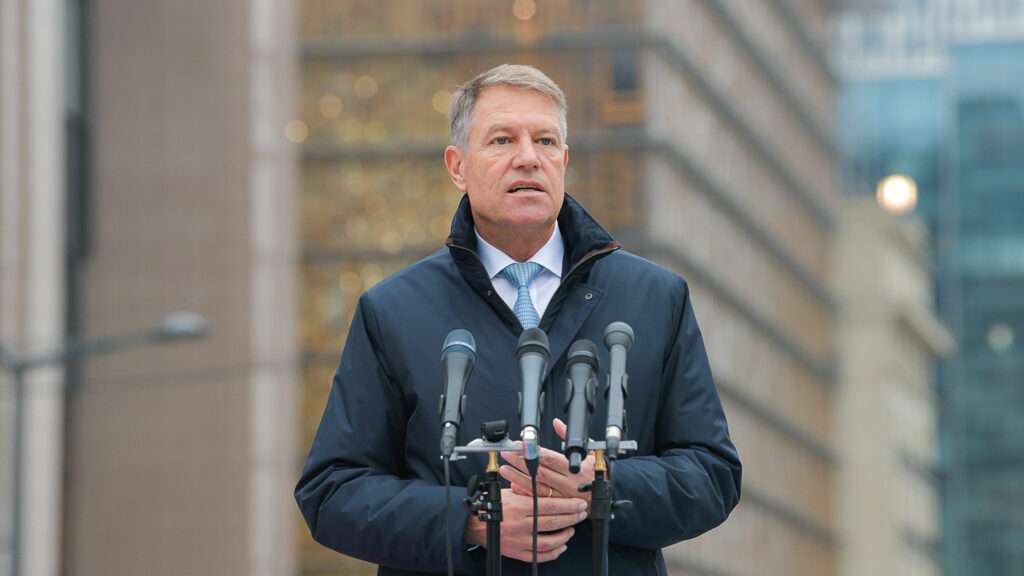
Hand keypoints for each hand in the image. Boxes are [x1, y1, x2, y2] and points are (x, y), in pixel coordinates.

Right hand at [463, 488, 585, 562]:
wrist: (474, 523)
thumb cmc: (492, 505)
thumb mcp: (510, 493)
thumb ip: (530, 492)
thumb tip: (551, 488)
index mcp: (520, 507)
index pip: (552, 506)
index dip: (569, 506)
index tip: (579, 504)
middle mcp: (521, 525)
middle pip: (554, 522)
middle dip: (572, 518)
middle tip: (581, 514)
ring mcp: (519, 541)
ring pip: (549, 542)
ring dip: (564, 536)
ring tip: (571, 529)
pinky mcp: (516, 552)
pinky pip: (539, 556)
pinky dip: (553, 553)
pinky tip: (560, 546)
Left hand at [500, 418, 596, 505]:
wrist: (610, 493)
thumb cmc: (598, 470)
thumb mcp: (589, 449)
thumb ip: (569, 436)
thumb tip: (557, 423)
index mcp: (573, 467)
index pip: (548, 457)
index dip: (532, 451)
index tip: (518, 445)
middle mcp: (567, 481)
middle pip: (539, 470)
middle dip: (520, 462)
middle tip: (506, 454)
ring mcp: (563, 494)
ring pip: (536, 486)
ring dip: (518, 478)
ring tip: (505, 470)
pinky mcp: (560, 504)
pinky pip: (541, 499)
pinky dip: (527, 493)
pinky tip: (515, 487)